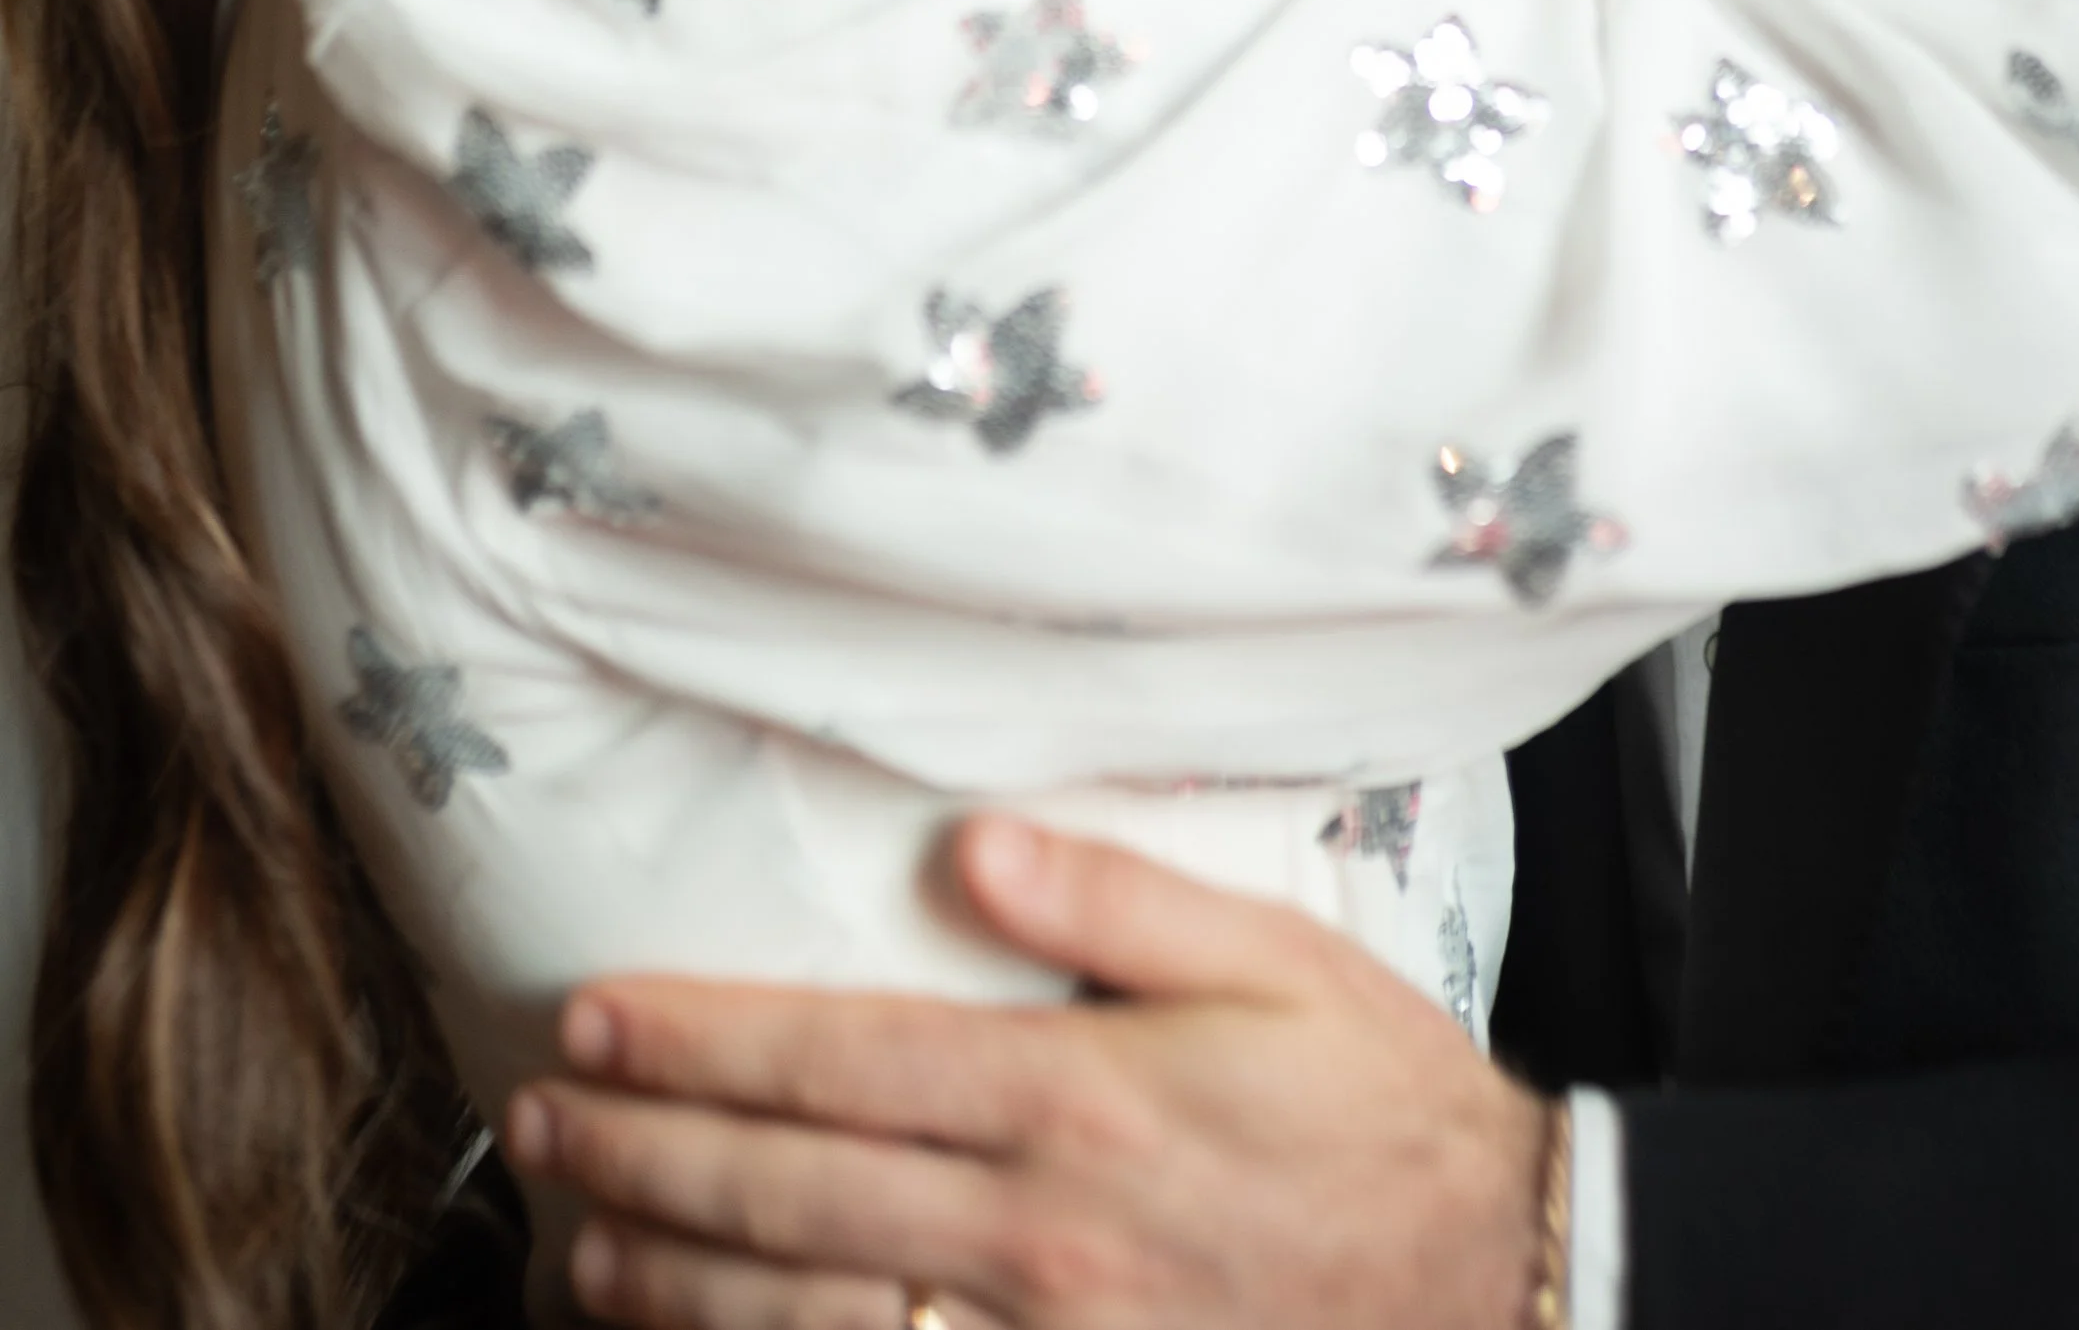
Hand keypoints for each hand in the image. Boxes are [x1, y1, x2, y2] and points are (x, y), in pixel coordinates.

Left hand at [507, 813, 1550, 1329]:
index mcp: (1076, 1100)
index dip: (698, 1043)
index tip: (594, 1020)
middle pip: (787, 1196)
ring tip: (576, 1248)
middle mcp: (1034, 1236)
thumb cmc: (1382, 1110)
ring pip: (804, 1324)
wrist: (1493, 1286)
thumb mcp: (1277, 962)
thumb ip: (1115, 902)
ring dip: (672, 1285)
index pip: (837, 1062)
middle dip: (641, 1154)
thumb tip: (967, 846)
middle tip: (535, 1125)